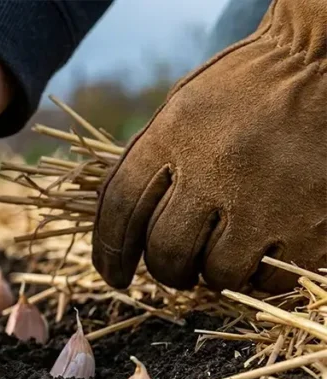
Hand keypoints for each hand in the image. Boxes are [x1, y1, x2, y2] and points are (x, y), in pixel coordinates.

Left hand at [93, 0, 325, 293]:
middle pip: (166, 250)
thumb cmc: (248, 90)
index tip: (115, 275)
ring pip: (218, 272)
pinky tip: (264, 253)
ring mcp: (264, 199)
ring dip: (215, 273)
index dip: (109, 251)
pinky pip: (272, 277)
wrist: (325, 64)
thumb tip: (122, 225)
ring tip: (225, 254)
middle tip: (177, 269)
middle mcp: (214, 169)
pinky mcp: (309, 223)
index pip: (120, 208)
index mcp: (173, 137)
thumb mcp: (183, 109)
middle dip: (166, 269)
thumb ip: (152, 160)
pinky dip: (262, 275)